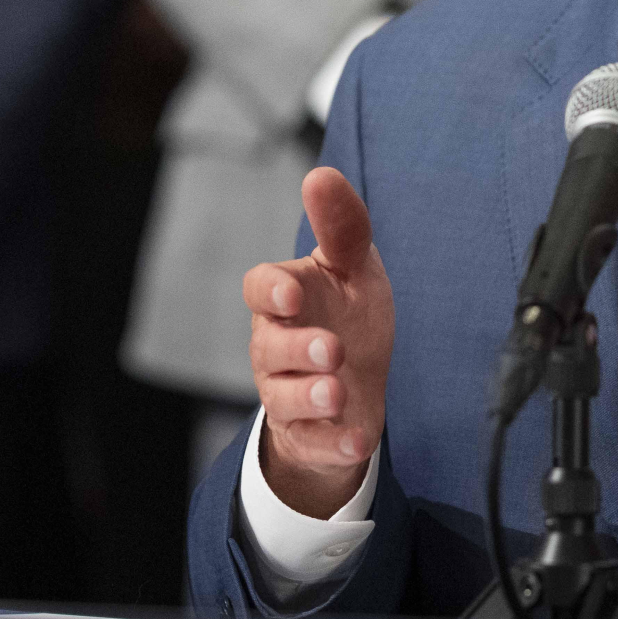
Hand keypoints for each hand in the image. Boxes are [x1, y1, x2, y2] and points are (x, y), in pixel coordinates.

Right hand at [246, 168, 395, 518]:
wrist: (357, 386)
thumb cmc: (348, 315)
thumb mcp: (354, 268)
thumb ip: (342, 226)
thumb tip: (322, 176)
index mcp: (287, 300)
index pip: (259, 289)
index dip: (270, 292)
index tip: (292, 294)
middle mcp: (278, 347)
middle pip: (269, 348)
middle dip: (297, 348)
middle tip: (331, 347)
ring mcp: (290, 394)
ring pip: (283, 398)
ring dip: (310, 396)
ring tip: (338, 392)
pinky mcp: (311, 435)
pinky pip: (313, 442)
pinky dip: (335, 442)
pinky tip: (358, 438)